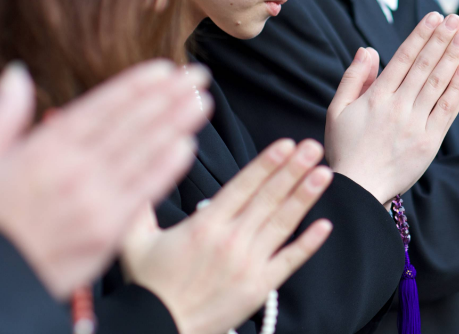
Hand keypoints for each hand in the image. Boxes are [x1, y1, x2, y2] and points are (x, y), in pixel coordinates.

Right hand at [0, 60, 209, 298]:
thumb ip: (0, 116)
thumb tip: (18, 73)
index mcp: (46, 150)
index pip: (101, 108)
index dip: (135, 86)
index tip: (164, 69)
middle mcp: (76, 170)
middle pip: (131, 126)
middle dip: (168, 97)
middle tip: (198, 76)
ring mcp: (96, 200)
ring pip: (144, 153)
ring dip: (176, 125)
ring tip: (202, 102)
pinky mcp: (108, 229)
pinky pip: (144, 192)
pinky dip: (168, 168)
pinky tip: (188, 146)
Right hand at [121, 139, 333, 333]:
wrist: (160, 331)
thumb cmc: (148, 287)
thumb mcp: (133, 241)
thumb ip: (138, 206)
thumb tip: (136, 176)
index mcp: (205, 225)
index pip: (243, 186)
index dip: (267, 163)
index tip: (286, 144)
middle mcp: (231, 240)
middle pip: (268, 198)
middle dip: (293, 170)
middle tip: (313, 147)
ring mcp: (248, 263)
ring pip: (282, 223)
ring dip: (305, 197)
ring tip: (324, 173)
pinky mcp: (259, 287)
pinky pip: (289, 261)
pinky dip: (308, 243)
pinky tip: (325, 225)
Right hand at [325, 12, 458, 205]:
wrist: (359, 190)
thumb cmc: (344, 149)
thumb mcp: (337, 110)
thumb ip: (354, 78)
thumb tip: (368, 50)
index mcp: (376, 97)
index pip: (402, 58)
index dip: (420, 36)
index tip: (433, 17)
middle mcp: (398, 107)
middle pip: (424, 66)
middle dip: (441, 40)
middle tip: (455, 19)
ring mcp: (415, 125)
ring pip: (437, 84)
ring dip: (452, 58)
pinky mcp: (429, 142)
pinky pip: (446, 111)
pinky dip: (456, 90)